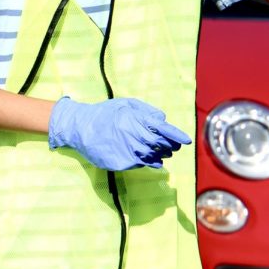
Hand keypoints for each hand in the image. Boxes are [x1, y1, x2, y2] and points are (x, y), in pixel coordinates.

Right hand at [48, 96, 191, 170]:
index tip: (188, 140)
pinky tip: (154, 160)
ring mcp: (126, 150)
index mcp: (134, 119)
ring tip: (164, 152)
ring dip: (161, 154)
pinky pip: (141, 163)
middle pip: (160, 144)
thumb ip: (145, 111)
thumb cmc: (105, 113)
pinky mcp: (121, 162)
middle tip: (175, 146)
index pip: (162, 128)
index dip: (176, 135)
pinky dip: (150, 162)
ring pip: (152, 155)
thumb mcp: (125, 104)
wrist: (80, 128)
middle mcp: (132, 135)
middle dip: (170, 145)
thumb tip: (163, 119)